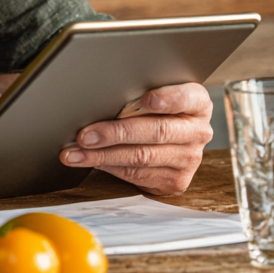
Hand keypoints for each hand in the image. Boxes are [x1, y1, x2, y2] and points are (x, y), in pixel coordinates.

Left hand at [60, 82, 213, 194]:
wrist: (173, 142)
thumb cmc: (156, 110)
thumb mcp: (156, 94)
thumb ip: (139, 92)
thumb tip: (101, 93)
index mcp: (197, 103)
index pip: (187, 98)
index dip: (168, 99)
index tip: (147, 99)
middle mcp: (198, 131)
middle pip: (156, 131)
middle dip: (115, 133)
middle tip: (85, 135)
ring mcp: (189, 158)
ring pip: (141, 157)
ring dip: (102, 155)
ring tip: (75, 153)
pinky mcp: (175, 180)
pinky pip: (136, 173)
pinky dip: (107, 166)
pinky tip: (88, 160)